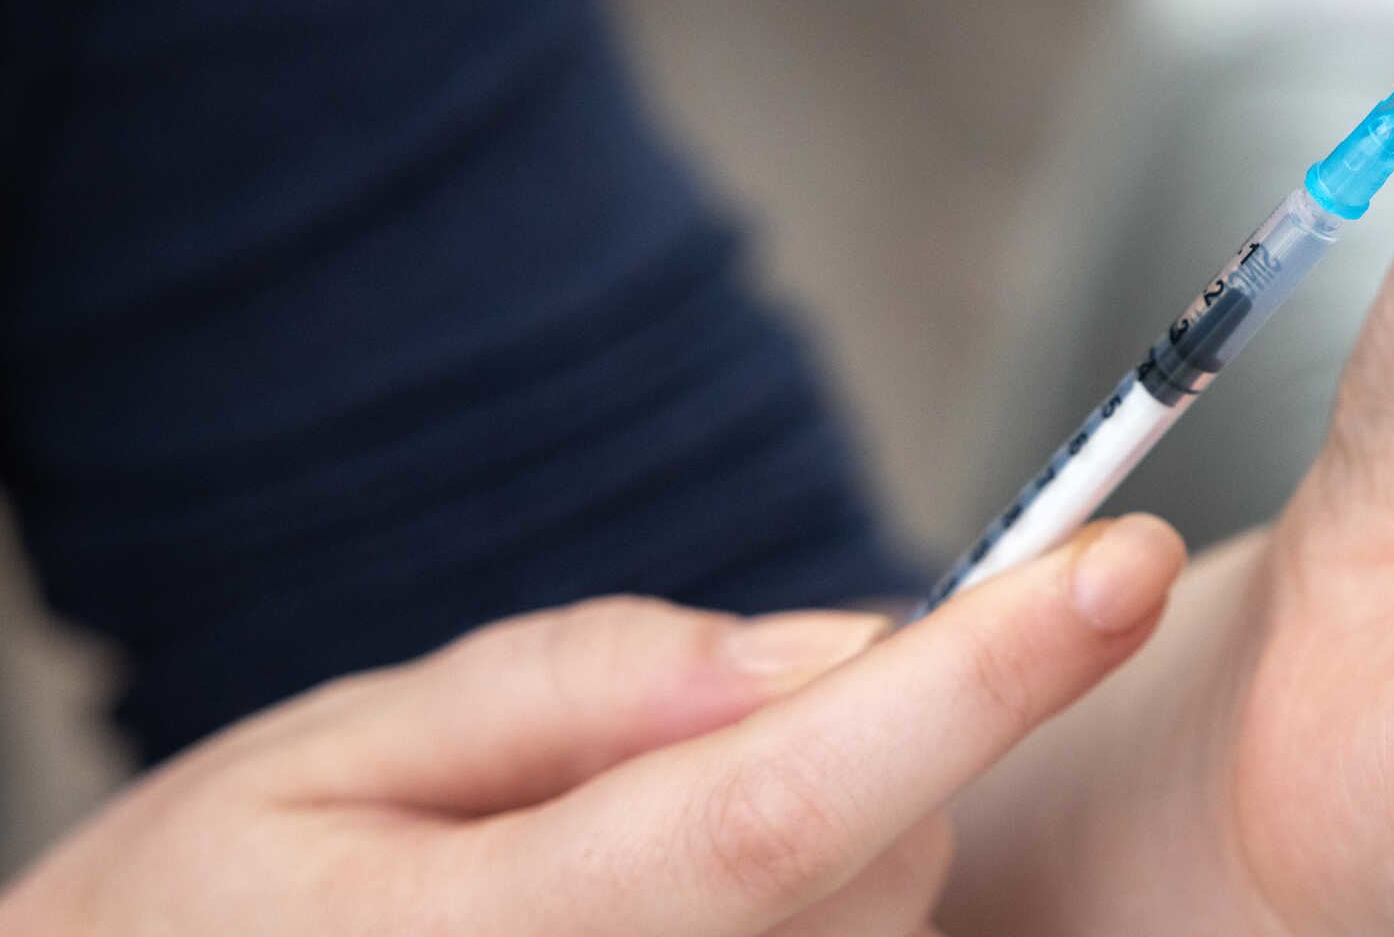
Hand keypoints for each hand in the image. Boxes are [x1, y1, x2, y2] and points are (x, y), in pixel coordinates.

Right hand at [0, 518, 1184, 936]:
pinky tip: (697, 905)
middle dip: (881, 735)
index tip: (1117, 560)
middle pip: (886, 856)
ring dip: (851, 831)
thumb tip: (822, 646)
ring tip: (635, 842)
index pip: (794, 803)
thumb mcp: (330, 754)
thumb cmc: (209, 917)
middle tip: (693, 724)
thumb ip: (584, 690)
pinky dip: (828, 901)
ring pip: (895, 915)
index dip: (980, 678)